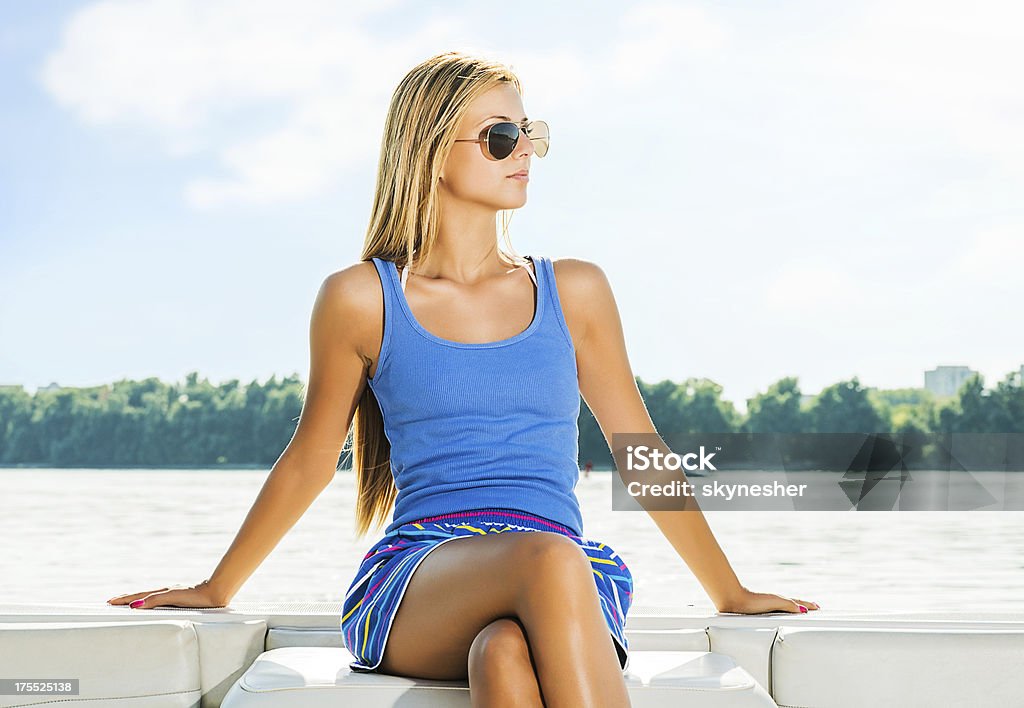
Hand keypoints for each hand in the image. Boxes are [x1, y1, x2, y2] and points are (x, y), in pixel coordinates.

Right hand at [107, 579, 227, 608]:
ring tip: (127, 605)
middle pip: (141, 596)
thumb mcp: (172, 597)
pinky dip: (149, 604)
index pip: (137, 596)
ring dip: (136, 601)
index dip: (123, 600)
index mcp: (161, 592)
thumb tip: (134, 606)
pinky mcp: (179, 601)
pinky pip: (158, 602)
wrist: (215, 594)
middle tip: (112, 602)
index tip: (109, 602)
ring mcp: (172, 596)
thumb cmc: (195, 596)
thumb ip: (154, 600)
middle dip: (126, 600)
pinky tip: (151, 607)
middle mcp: (165, 593)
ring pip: (149, 598)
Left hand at [716, 586, 819, 614]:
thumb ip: (788, 605)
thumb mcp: (774, 602)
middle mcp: (775, 603)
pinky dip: (784, 615)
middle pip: (793, 605)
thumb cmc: (752, 601)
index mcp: (780, 601)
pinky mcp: (760, 613)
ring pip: (785, 609)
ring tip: (802, 613)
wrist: (733, 601)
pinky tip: (781, 618)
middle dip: (804, 607)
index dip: (808, 605)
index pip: (798, 603)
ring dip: (794, 610)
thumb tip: (803, 609)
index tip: (818, 607)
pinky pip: (777, 614)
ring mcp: (768, 608)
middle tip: (814, 609)